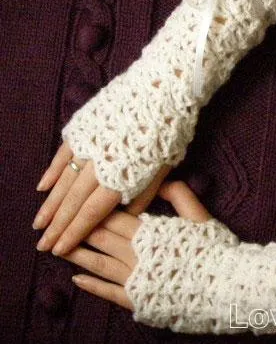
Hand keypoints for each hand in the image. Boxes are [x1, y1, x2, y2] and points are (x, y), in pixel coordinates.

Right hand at [33, 139, 171, 255]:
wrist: (161, 93)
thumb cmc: (167, 135)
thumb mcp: (162, 170)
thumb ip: (143, 196)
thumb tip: (126, 217)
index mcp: (121, 179)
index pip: (91, 213)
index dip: (74, 233)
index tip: (59, 249)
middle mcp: (99, 166)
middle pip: (73, 201)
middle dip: (57, 226)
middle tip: (42, 244)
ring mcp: (88, 146)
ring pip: (64, 181)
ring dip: (50, 204)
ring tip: (39, 223)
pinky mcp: (83, 130)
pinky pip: (63, 155)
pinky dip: (52, 172)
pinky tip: (42, 188)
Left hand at [58, 180, 210, 309]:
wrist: (223, 285)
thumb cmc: (212, 248)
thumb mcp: (199, 215)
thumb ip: (179, 194)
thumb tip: (160, 180)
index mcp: (148, 231)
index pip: (113, 217)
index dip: (94, 210)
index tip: (78, 203)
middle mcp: (135, 253)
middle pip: (100, 238)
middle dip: (80, 230)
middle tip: (60, 225)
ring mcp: (133, 278)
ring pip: (97, 263)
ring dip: (77, 255)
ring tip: (59, 249)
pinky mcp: (136, 299)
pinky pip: (107, 292)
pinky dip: (90, 285)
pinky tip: (76, 280)